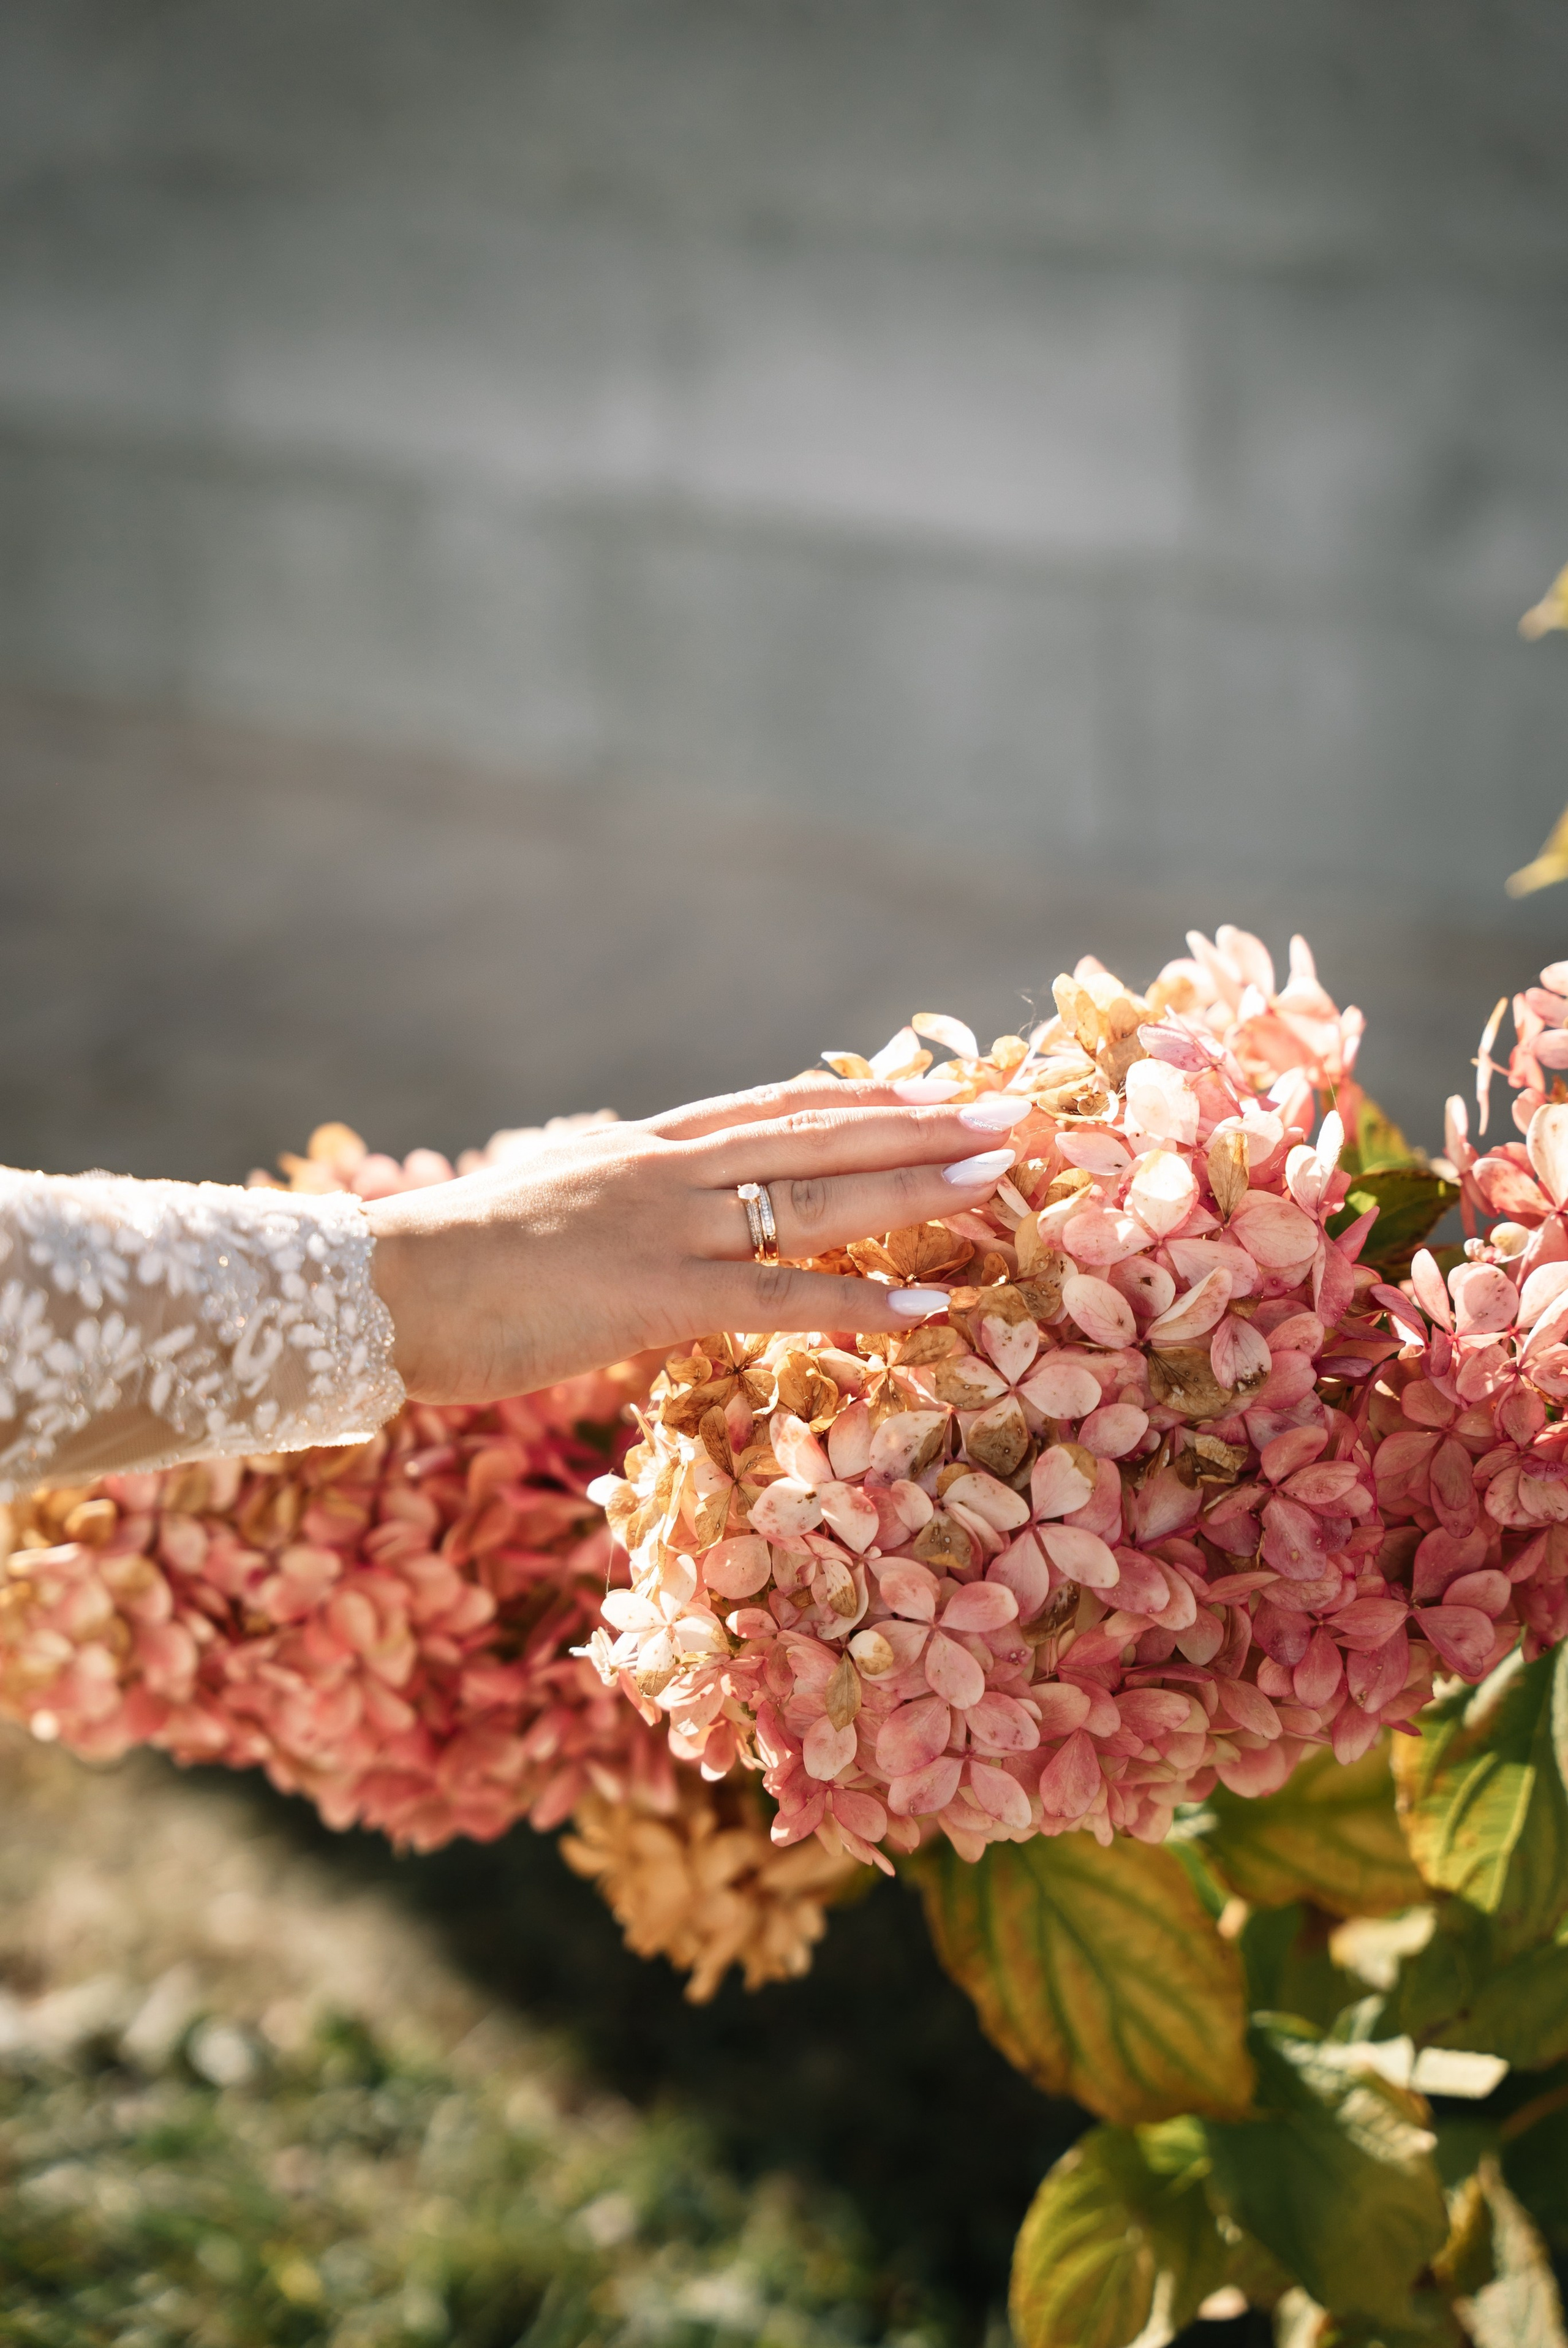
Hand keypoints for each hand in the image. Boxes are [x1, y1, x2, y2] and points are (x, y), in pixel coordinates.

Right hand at [364, 1073, 1031, 1402]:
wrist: (379, 1287)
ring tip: (997, 1175)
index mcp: (645, 1150)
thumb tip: (659, 1233)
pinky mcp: (654, 1295)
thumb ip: (619, 1215)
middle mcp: (669, 1170)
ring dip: (916, 1186)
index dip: (864, 1098)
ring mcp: (667, 1228)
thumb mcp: (552, 1216)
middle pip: (818, 1134)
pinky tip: (928, 1308)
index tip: (937, 1089)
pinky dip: (858, 1302)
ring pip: (816, 1198)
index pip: (776, 1107)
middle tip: (1010, 1113)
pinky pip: (778, 1298)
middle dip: (921, 1124)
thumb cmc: (452, 1267)